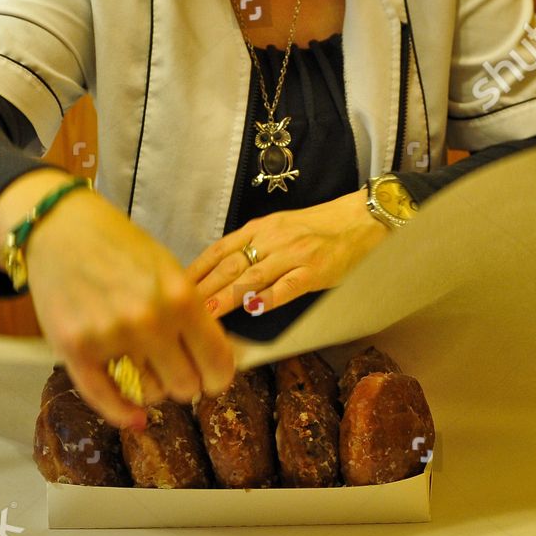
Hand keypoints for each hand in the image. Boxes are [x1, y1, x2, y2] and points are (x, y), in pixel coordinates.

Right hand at [0, 172, 235, 428]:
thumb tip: (217, 362)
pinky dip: (124, 414)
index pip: (218, 363)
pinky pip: (106, 400)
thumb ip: (192, 314)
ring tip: (144, 368)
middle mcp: (148, 319)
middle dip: (184, 382)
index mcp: (181, 296)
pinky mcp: (74, 348)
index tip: (212, 379)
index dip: (218, 377)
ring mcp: (109, 336)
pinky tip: (135, 417)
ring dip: (151, 388)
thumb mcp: (169, 270)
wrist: (59, 227)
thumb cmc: (119, 247)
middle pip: (186, 385)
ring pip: (150, 394)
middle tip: (175, 371)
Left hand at [187, 190, 390, 319]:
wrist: (359, 221)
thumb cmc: (318, 228)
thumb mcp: (279, 228)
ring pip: (252, 277)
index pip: (220, 249)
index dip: (196, 269)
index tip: (176, 287)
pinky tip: (252, 309)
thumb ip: (252, 246)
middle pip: (230, 265)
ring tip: (206, 314)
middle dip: (203, 288)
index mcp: (261, 228)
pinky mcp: (314, 272)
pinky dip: (267, 298)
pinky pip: (286, 287)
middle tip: (180, 307)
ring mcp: (293, 255)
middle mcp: (273, 239)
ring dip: (227, 297)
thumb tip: (220, 270)